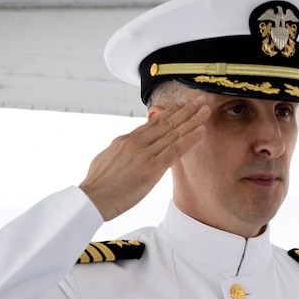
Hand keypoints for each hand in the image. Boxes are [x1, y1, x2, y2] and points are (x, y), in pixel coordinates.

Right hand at [79, 98, 208, 220]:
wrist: (93, 198)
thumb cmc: (98, 184)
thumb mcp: (107, 158)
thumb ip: (121, 150)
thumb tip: (127, 146)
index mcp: (125, 140)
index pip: (152, 123)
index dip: (170, 112)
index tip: (182, 104)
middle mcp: (136, 142)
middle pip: (166, 123)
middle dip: (185, 110)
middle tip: (200, 100)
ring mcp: (144, 154)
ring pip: (173, 133)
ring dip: (192, 121)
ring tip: (205, 111)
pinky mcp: (151, 168)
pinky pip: (175, 150)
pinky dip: (189, 140)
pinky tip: (201, 131)